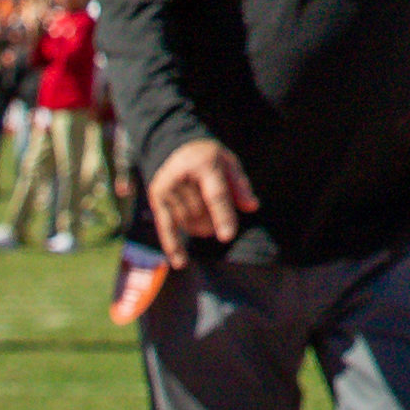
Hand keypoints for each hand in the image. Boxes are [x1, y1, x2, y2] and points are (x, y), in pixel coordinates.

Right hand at [144, 138, 257, 268]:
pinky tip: (180, 262)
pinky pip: (166, 226)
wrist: (175, 147)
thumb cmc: (209, 159)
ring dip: (201, 228)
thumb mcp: (229, 162)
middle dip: (214, 221)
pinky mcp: (156, 198)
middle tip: (220, 218)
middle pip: (202, 213)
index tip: (228, 236)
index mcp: (204, 164)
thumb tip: (252, 206)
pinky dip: (174, 245)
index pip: (215, 195)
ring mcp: (166, 187)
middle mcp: (181, 176)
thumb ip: (240, 185)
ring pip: (188, 222)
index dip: (223, 216)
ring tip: (206, 218)